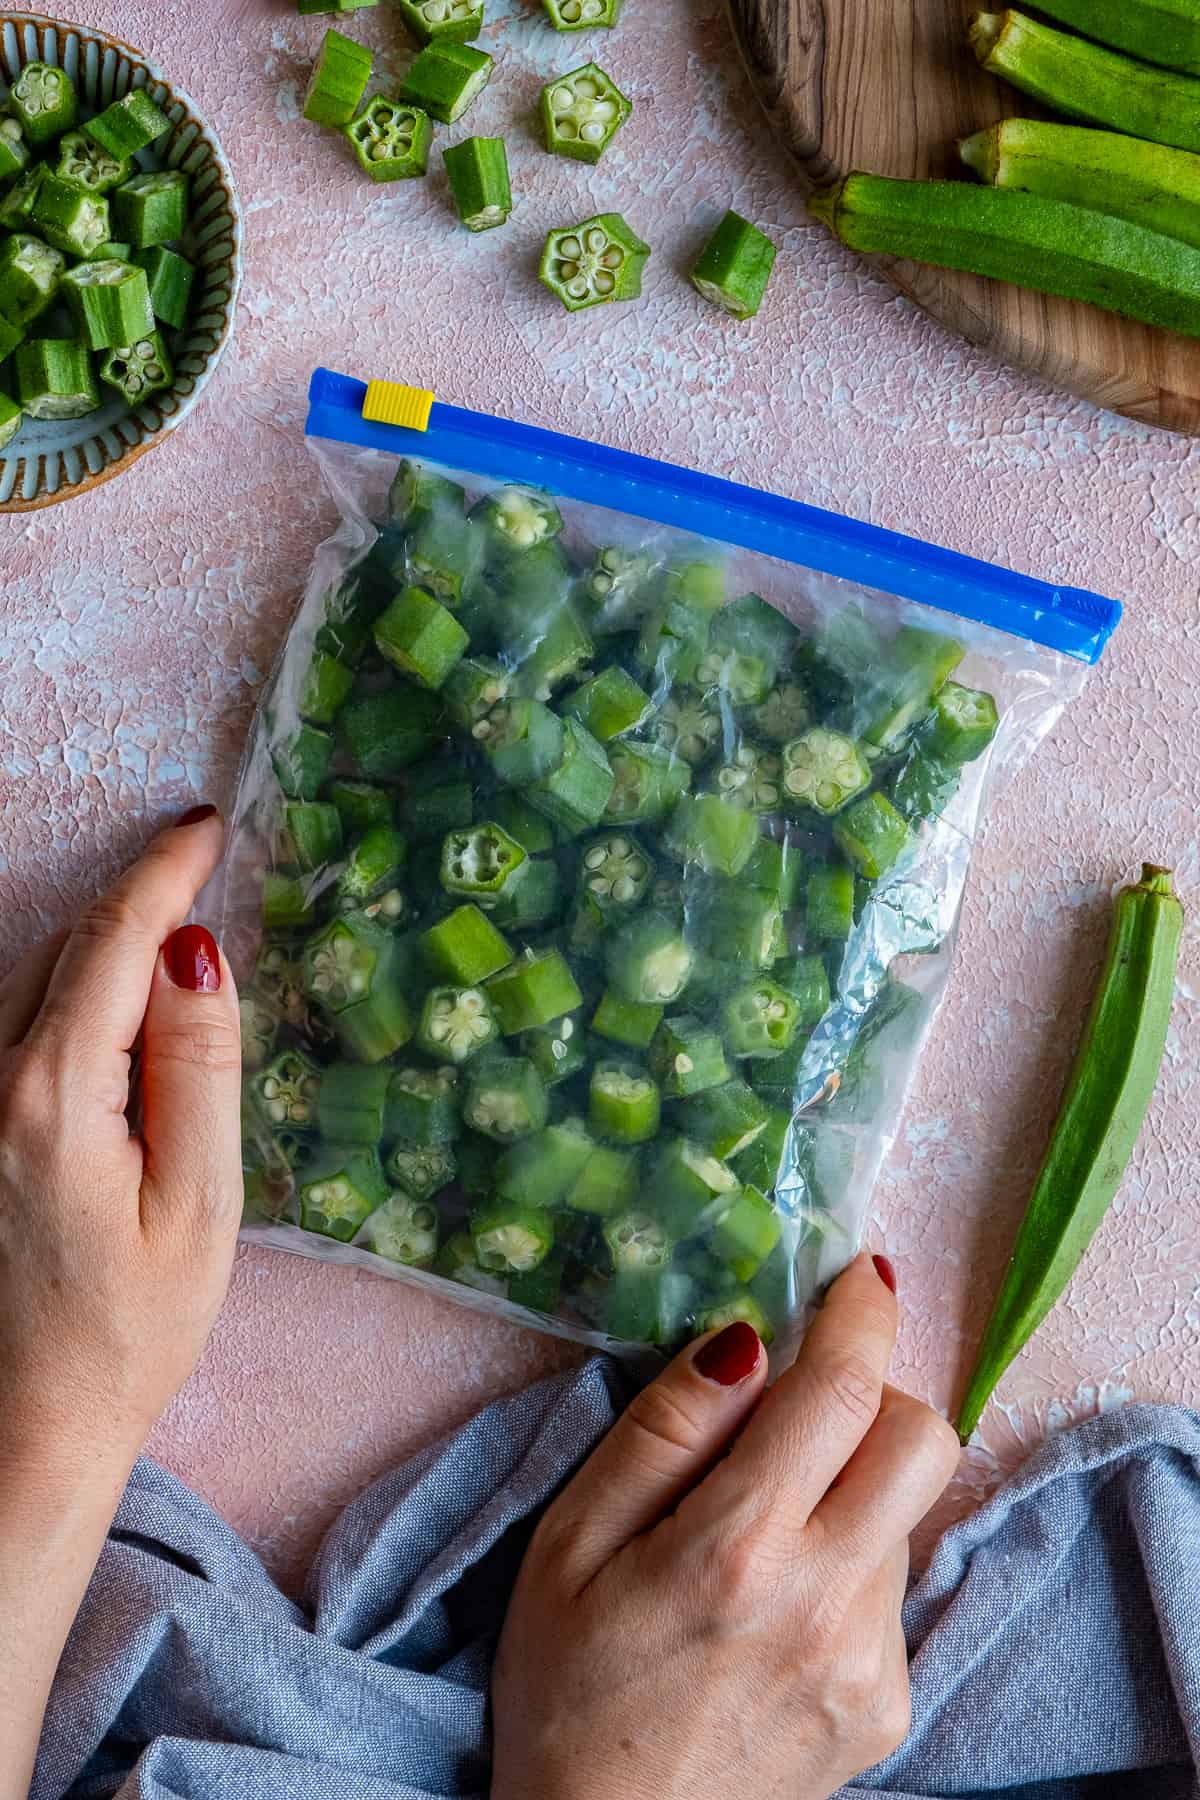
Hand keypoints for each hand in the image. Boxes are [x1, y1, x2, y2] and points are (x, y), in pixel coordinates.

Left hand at [0, 804, 242, 1798]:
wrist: (28, 1428)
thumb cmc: (132, 1328)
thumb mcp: (196, 1201)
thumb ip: (198, 1067)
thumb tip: (199, 951)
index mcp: (54, 1093)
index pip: (116, 942)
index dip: (163, 873)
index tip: (205, 823)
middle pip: (71, 950)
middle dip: (137, 894)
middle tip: (201, 856)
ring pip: (40, 983)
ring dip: (106, 940)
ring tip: (173, 918)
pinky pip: (25, 1028)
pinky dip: (77, 990)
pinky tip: (120, 1005)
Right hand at [492, 1252, 958, 1799]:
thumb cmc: (566, 1687)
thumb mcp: (569, 1544)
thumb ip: (663, 1430)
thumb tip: (746, 1341)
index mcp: (738, 1550)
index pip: (841, 1392)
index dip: (860, 1314)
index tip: (861, 1274)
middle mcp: (827, 1603)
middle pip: (923, 1439)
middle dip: (877, 1394)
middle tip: (802, 1408)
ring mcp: (871, 1663)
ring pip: (902, 1511)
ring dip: (850, 1484)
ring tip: (759, 1531)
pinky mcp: (888, 1707)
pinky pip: (890, 1585)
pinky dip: (847, 1557)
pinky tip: (776, 1601)